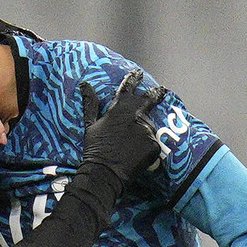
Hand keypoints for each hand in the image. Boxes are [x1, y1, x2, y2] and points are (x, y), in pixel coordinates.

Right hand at [80, 69, 166, 186]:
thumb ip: (90, 103)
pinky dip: (146, 146)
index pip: (128, 88)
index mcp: (119, 108)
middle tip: (162, 89)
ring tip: (132, 143)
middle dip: (156, 93)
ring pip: (149, 125)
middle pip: (150, 99)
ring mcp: (146, 129)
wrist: (105, 172)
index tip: (137, 73)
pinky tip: (136, 154)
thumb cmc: (95, 149)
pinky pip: (153, 142)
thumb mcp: (91, 125)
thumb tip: (85, 84)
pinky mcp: (154, 144)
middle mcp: (135, 115)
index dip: (133, 79)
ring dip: (144, 130)